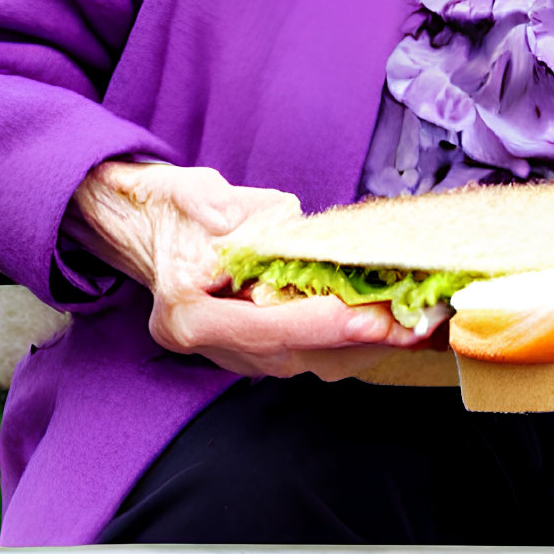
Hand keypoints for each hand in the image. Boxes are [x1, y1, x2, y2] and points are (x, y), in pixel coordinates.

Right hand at [68, 161, 423, 379]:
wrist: (140, 226)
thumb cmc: (169, 206)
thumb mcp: (191, 191)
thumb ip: (223, 206)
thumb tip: (275, 222)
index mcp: (187, 312)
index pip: (261, 328)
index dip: (318, 324)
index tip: (369, 316)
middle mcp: (207, 343)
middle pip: (292, 355)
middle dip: (355, 342)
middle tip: (411, 326)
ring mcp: (228, 350)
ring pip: (303, 362)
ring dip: (359, 349)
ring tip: (412, 329)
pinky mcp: (250, 345)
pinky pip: (304, 353)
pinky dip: (345, 343)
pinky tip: (386, 326)